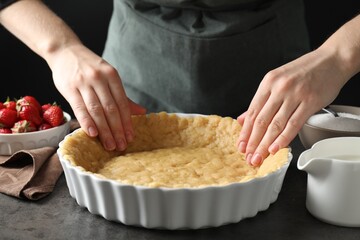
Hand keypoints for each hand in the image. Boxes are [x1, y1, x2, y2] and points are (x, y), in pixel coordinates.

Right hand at [49, 44, 145, 150]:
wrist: (64, 50)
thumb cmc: (89, 67)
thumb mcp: (108, 76)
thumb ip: (123, 97)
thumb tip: (142, 112)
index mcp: (112, 75)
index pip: (122, 103)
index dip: (127, 122)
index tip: (130, 137)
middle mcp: (99, 78)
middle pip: (111, 109)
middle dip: (118, 129)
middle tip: (122, 145)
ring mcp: (84, 83)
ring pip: (97, 110)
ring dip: (104, 130)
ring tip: (110, 145)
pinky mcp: (69, 88)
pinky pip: (79, 108)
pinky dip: (87, 122)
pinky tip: (92, 134)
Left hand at [237, 48, 347, 165]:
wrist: (332, 59)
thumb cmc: (305, 70)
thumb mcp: (277, 79)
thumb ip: (261, 100)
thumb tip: (243, 119)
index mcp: (268, 82)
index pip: (252, 112)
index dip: (245, 132)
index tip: (241, 145)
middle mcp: (279, 88)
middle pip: (261, 121)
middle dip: (253, 142)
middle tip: (248, 156)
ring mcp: (295, 95)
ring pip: (275, 125)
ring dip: (265, 144)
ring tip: (259, 157)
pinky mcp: (310, 102)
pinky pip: (293, 124)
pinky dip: (283, 138)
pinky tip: (275, 148)